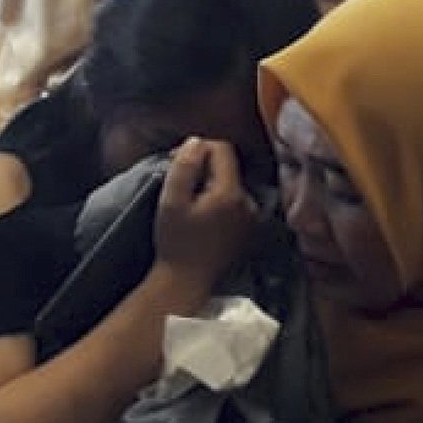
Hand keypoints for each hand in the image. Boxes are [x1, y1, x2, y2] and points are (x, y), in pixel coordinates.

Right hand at [152, 138, 258, 290]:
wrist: (187, 281)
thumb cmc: (175, 242)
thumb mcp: (171, 201)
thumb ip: (184, 167)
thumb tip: (196, 141)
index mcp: (231, 193)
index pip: (222, 149)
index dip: (198, 149)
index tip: (178, 163)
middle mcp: (248, 202)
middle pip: (228, 166)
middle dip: (204, 168)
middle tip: (180, 186)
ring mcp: (251, 216)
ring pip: (230, 183)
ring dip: (211, 184)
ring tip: (190, 204)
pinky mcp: (248, 228)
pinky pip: (234, 200)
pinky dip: (219, 200)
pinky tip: (202, 217)